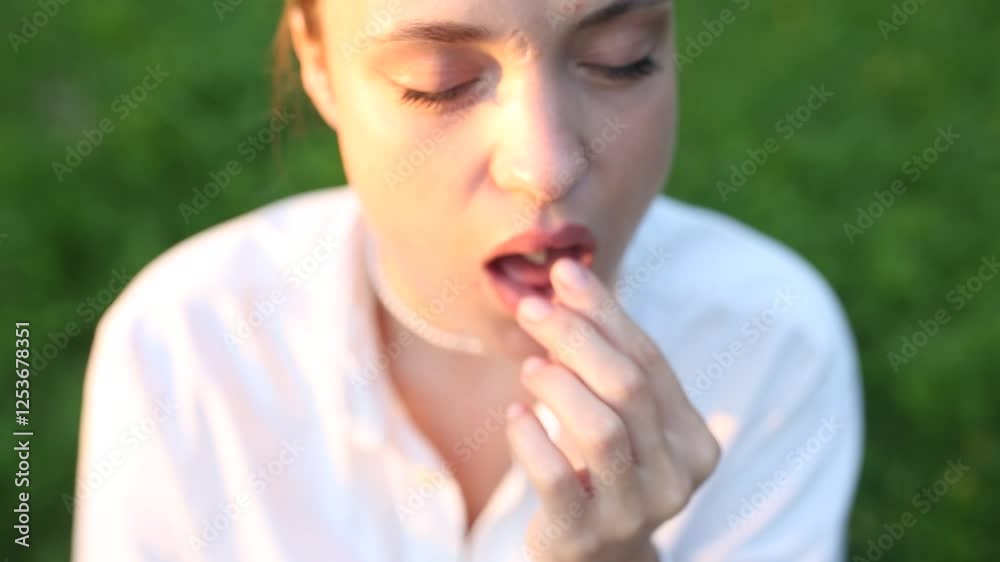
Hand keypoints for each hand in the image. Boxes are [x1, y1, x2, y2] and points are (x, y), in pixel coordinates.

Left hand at [506, 257, 720, 561]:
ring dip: (558, 385)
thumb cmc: (604, 471)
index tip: (564, 273)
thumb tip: (567, 277)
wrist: (596, 560)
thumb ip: (606, 357)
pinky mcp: (586, 535)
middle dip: (576, 337)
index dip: (606, 312)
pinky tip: (516, 415)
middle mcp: (676, 477)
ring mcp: (634, 511)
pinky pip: (559, 478)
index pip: (650, 360)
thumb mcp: (617, 416)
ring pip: (602, 429)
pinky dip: (531, 439)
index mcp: (692, 439)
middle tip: (532, 308)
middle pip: (628, 387)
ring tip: (528, 366)